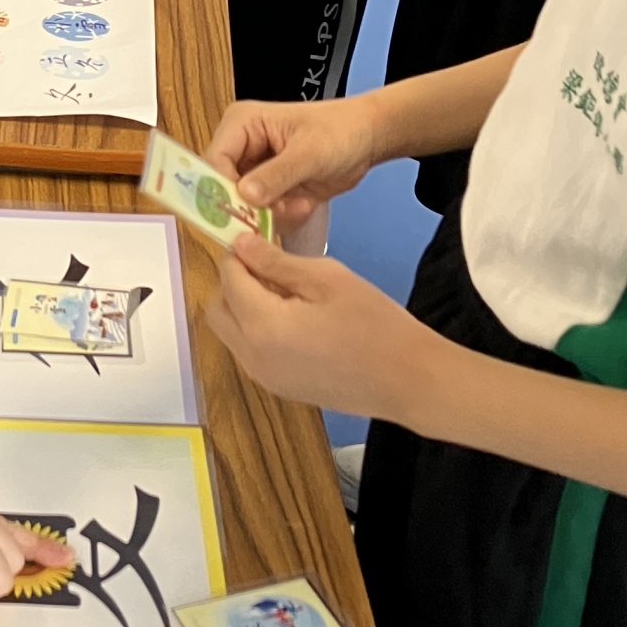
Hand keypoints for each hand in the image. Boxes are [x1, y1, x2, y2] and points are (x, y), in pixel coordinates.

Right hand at [204, 94, 380, 235]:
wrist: (367, 139)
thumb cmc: (341, 131)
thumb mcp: (309, 152)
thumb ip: (276, 174)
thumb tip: (244, 195)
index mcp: (241, 124)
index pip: (213, 161)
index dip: (222, 189)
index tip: (243, 211)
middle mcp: (241, 147)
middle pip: (224, 188)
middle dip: (253, 206)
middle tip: (282, 208)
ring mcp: (254, 171)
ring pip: (243, 207)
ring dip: (272, 214)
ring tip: (301, 203)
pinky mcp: (268, 190)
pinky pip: (262, 215)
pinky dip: (283, 217)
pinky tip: (304, 203)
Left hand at [207, 235, 432, 425]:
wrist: (407, 381)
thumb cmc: (374, 325)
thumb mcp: (326, 279)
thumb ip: (277, 262)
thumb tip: (242, 246)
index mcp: (261, 325)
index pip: (229, 278)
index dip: (238, 254)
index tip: (254, 239)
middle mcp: (252, 356)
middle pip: (218, 309)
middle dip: (232, 282)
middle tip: (266, 264)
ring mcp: (263, 377)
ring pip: (231, 333)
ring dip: (243, 307)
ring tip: (286, 291)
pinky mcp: (278, 387)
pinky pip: (250, 351)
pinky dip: (257, 330)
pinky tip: (294, 318)